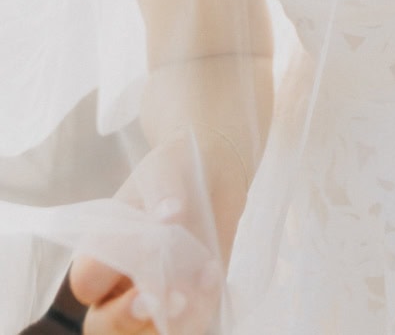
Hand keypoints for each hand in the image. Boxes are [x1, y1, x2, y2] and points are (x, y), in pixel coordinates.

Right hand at [67, 131, 246, 334]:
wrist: (213, 173)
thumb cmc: (176, 170)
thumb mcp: (167, 169)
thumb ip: (164, 190)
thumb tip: (168, 214)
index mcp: (102, 250)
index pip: (87, 281)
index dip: (105, 278)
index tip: (140, 258)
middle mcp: (121, 282)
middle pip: (101, 325)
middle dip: (127, 320)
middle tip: (161, 299)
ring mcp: (153, 298)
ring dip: (165, 325)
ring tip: (190, 293)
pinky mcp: (188, 305)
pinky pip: (187, 325)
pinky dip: (199, 311)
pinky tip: (213, 274)